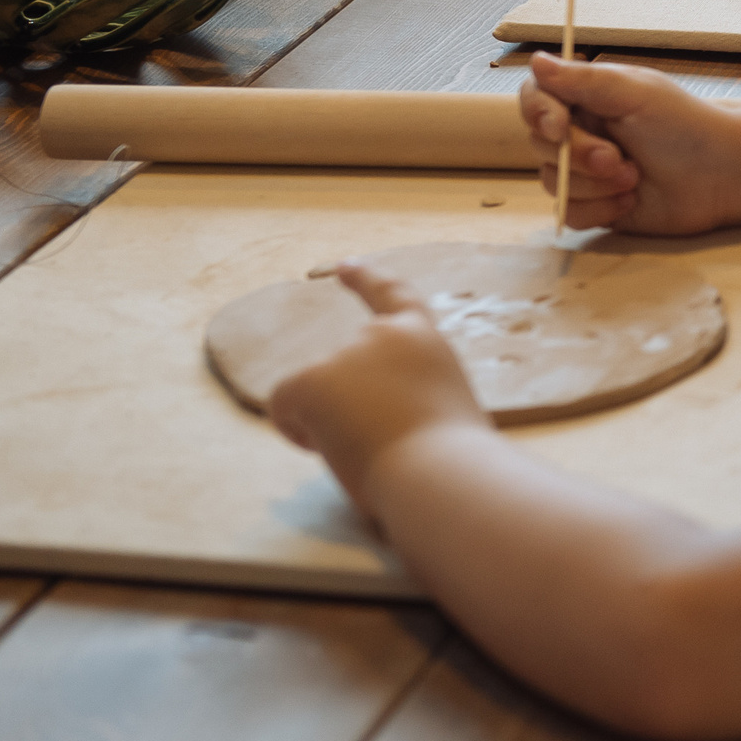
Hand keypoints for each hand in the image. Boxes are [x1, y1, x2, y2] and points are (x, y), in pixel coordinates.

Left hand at [269, 264, 489, 508]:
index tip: (344, 267)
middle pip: (343, 363)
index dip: (366, 278)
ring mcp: (346, 353)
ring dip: (331, 420)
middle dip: (346, 400)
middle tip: (369, 441)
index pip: (392, 293)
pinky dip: (296, 429)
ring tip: (364, 454)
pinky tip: (322, 449)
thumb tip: (393, 422)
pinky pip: (284, 403)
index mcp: (424, 338)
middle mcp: (383, 334)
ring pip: (317, 390)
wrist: (443, 473)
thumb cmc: (455, 458)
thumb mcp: (449, 407)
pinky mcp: (314, 378)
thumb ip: (418, 395)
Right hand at [521, 53, 740, 234]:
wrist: (722, 175)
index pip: (535, 100)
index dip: (538, 113)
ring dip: (594, 185)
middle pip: (541, 145)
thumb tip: (537, 61)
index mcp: (587, 100)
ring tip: (634, 177)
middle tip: (618, 158)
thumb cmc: (686, 126)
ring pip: (552, 182)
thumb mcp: (636, 93)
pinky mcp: (597, 205)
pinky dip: (599, 210)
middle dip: (580, 156)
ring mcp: (587, 172)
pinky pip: (570, 213)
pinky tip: (631, 200)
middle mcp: (582, 133)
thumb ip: (584, 80)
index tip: (558, 125)